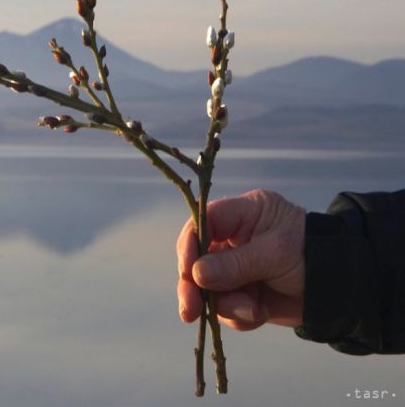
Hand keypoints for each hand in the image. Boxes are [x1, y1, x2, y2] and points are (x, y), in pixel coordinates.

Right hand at [176, 189, 305, 329]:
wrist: (343, 291)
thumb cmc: (313, 256)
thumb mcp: (276, 254)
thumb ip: (235, 264)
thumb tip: (197, 275)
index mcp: (242, 214)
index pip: (202, 222)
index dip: (189, 245)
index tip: (188, 273)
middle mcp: (233, 238)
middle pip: (196, 258)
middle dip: (193, 286)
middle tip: (190, 311)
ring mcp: (234, 267)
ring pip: (208, 288)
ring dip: (227, 305)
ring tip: (254, 311)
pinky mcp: (240, 292)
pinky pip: (224, 307)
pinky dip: (239, 316)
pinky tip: (260, 314)